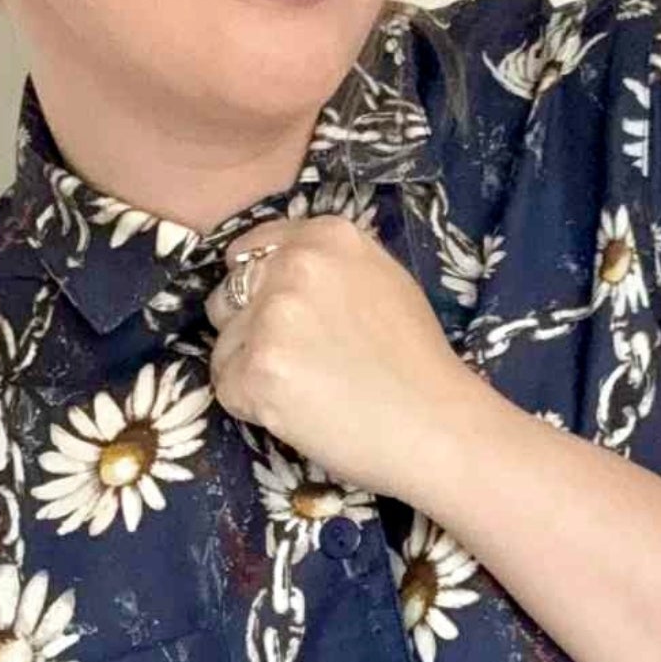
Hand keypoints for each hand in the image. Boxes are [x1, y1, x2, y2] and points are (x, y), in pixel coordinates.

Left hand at [203, 213, 475, 494]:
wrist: (436, 425)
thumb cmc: (417, 362)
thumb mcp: (383, 280)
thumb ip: (330, 266)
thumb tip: (280, 268)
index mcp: (326, 236)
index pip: (251, 249)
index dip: (258, 289)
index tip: (279, 317)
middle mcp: (294, 266)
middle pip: (228, 295)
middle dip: (248, 328)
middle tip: (297, 361)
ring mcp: (272, 317)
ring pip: (224, 344)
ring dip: (250, 369)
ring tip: (305, 390)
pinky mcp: (258, 369)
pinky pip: (226, 386)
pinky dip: (252, 405)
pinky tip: (297, 411)